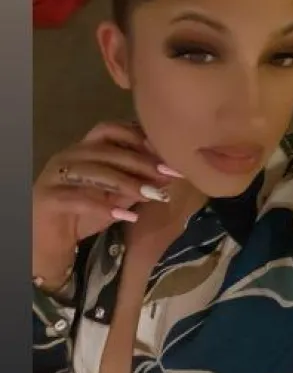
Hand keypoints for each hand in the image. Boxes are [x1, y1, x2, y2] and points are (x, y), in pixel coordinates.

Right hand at [32, 121, 181, 289]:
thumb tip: (166, 175)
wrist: (46, 242)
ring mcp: (55, 175)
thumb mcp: (113, 198)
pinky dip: (104, 206)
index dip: (138, 138)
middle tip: (166, 175)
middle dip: (140, 162)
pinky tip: (125, 216)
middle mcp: (68, 156)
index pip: (110, 130)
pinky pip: (78, 198)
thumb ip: (134, 184)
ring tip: (152, 195)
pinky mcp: (48, 198)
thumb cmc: (81, 215)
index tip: (164, 154)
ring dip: (127, 182)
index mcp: (83, 149)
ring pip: (93, 171)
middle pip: (106, 150)